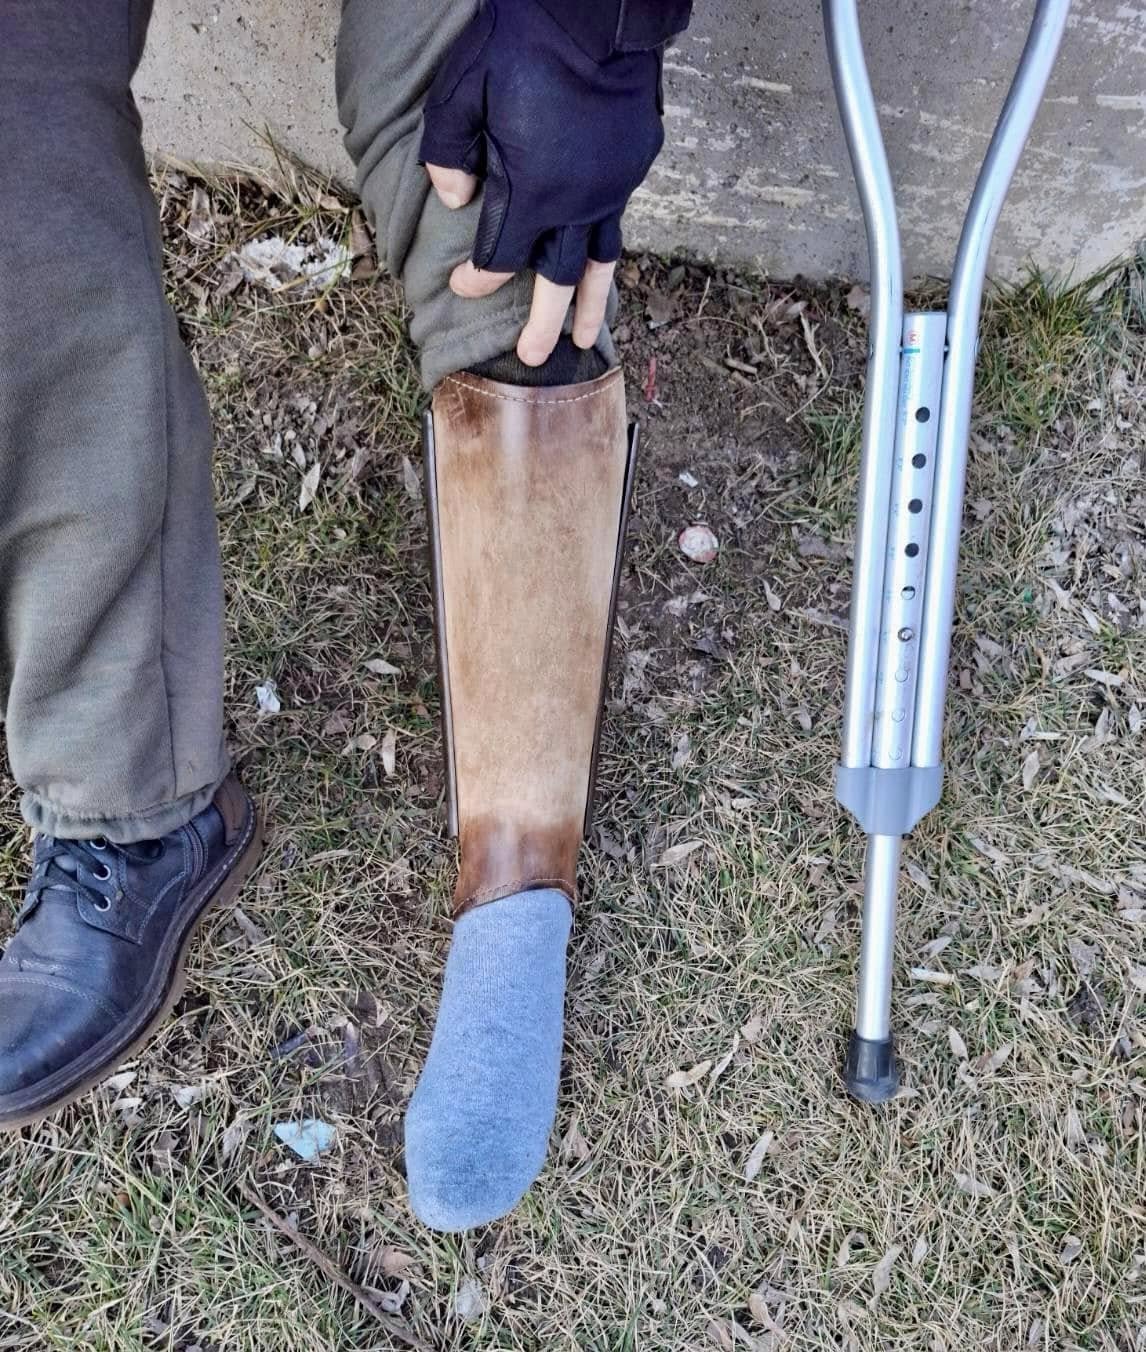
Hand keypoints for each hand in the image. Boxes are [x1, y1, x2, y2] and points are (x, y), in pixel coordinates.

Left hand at [420, 0, 665, 365]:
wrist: (595, 10)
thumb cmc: (521, 45)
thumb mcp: (461, 94)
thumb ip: (448, 154)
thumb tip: (456, 201)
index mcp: (533, 192)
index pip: (500, 256)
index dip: (476, 278)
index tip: (459, 286)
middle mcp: (577, 202)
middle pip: (558, 279)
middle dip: (544, 323)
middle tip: (535, 357)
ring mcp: (611, 186)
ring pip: (600, 260)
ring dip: (591, 304)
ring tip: (588, 340)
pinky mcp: (633, 165)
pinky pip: (615, 218)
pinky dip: (604, 247)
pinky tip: (599, 263)